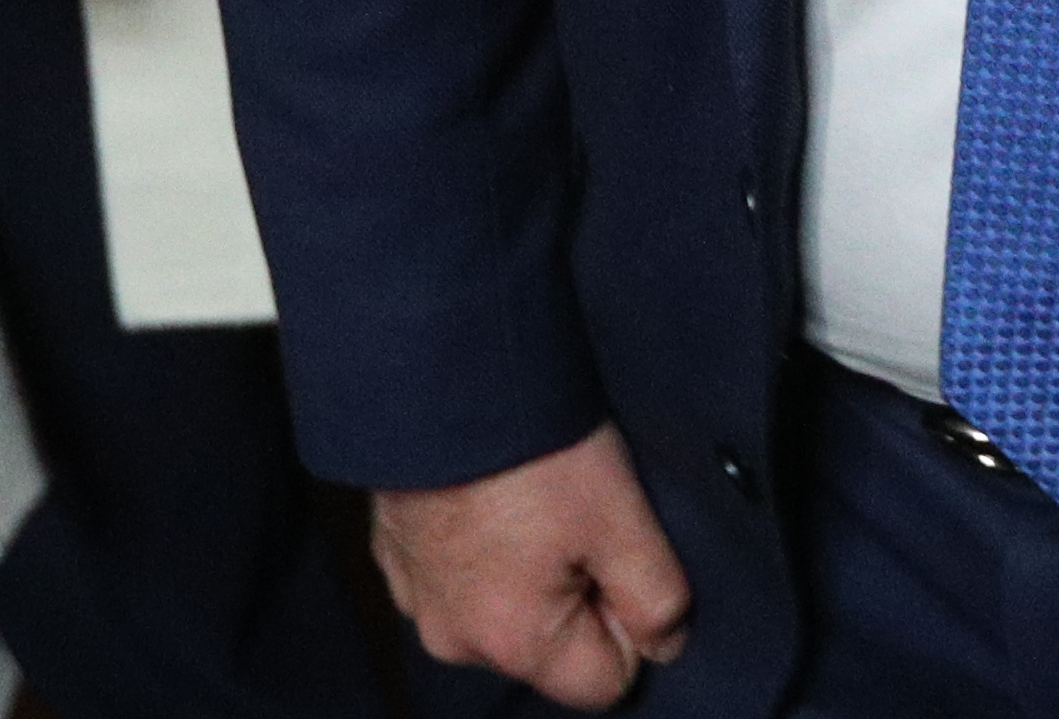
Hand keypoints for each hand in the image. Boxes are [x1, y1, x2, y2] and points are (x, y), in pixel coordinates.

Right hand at [375, 424, 690, 707]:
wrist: (440, 376)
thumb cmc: (533, 450)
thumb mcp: (623, 521)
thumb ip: (656, 599)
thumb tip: (664, 644)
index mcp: (514, 643)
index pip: (604, 681)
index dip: (628, 621)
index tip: (615, 552)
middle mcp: (454, 640)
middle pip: (549, 649)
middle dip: (575, 594)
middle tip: (575, 516)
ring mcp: (416, 599)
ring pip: (503, 612)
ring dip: (526, 571)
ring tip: (533, 498)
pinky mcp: (394, 556)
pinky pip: (458, 578)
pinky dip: (481, 547)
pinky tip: (493, 494)